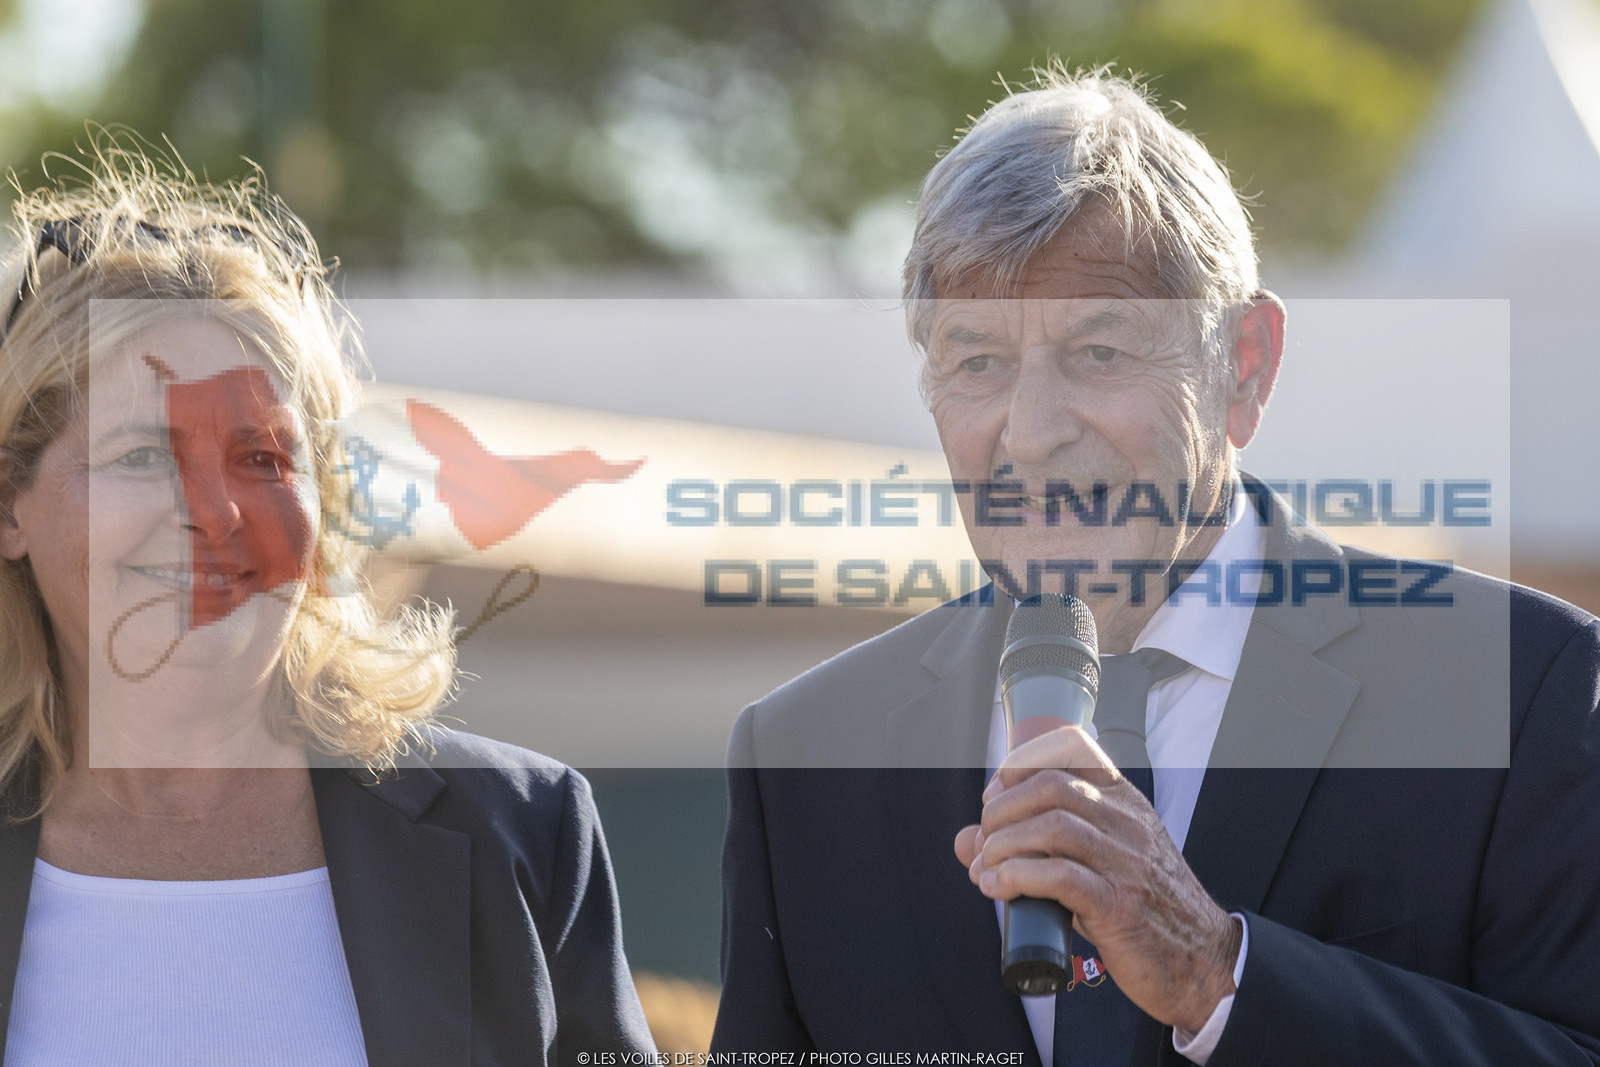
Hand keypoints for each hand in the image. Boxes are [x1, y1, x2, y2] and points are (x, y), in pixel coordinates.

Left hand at [953, 725, 1241, 1031]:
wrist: (1203, 963)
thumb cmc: (1142, 911)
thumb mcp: (1095, 866)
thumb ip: (1035, 847)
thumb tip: (967, 840)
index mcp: (1125, 804)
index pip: (1074, 750)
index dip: (1022, 762)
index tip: (996, 793)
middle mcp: (1127, 824)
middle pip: (1052, 786)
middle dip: (1002, 809)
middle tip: (985, 840)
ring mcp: (1126, 864)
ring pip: (1052, 827)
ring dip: (1003, 845)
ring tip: (986, 869)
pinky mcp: (1119, 907)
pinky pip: (1060, 877)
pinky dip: (1016, 878)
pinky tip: (997, 889)